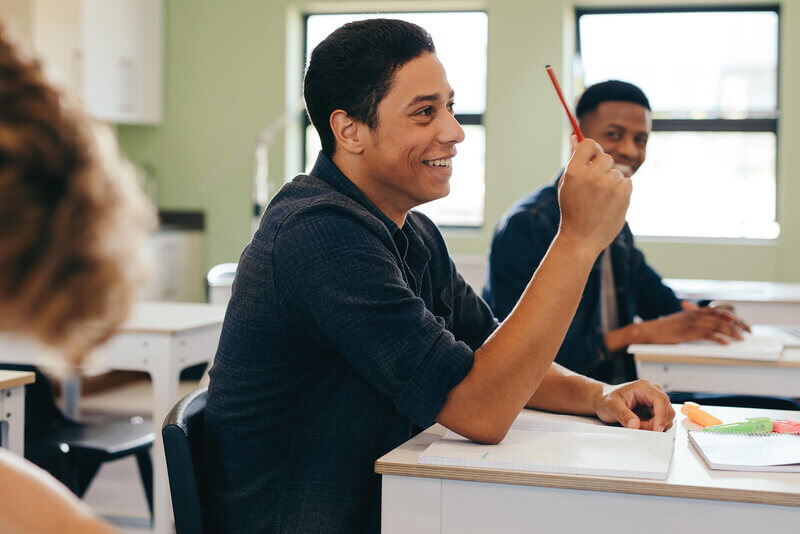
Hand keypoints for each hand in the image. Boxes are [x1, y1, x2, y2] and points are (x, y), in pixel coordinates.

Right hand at [558, 137, 631, 256]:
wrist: (581, 239)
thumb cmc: (572, 210)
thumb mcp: (567, 184)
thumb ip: (574, 161)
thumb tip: (575, 137)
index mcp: (573, 172)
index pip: (588, 144)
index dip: (592, 149)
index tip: (592, 157)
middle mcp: (591, 176)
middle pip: (605, 156)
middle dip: (602, 167)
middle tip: (595, 185)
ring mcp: (609, 185)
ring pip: (616, 171)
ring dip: (611, 181)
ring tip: (600, 199)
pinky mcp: (623, 194)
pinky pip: (626, 182)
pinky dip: (620, 190)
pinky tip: (610, 203)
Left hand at [593, 380, 674, 431]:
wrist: (602, 400)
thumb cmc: (606, 400)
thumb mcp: (611, 407)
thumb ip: (623, 415)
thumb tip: (635, 425)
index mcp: (643, 387)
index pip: (660, 400)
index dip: (662, 415)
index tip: (657, 428)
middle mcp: (651, 392)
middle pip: (667, 409)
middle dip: (657, 422)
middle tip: (640, 427)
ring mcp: (654, 401)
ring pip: (666, 416)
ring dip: (655, 425)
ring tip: (637, 424)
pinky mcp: (654, 410)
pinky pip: (661, 421)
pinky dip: (653, 427)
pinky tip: (641, 425)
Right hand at [642, 308, 749, 344]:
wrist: (650, 330)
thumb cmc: (663, 328)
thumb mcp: (679, 320)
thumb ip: (691, 320)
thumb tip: (703, 326)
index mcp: (694, 311)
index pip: (717, 311)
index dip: (731, 316)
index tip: (742, 323)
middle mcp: (695, 314)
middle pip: (721, 317)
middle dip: (737, 324)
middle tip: (747, 331)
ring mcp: (693, 323)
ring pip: (718, 325)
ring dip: (731, 331)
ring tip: (741, 338)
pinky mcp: (689, 332)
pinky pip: (708, 334)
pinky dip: (719, 339)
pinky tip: (726, 343)